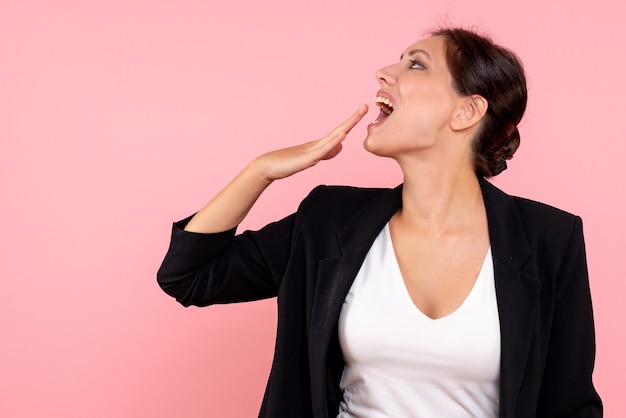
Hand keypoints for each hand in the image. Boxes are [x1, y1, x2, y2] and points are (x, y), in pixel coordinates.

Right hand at [252, 104, 368, 182]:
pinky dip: (333, 143)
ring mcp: (311, 151)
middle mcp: (317, 144)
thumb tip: (341, 145)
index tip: (363, 111)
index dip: (351, 122)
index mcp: (319, 145)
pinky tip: (341, 136)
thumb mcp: (311, 158)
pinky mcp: (306, 160)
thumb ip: (326, 152)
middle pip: (339, 130)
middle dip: (353, 119)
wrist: (268, 167)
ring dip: (345, 127)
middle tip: (366, 106)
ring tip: (357, 116)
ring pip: (332, 138)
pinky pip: (322, 151)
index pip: (339, 132)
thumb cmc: (286, 163)